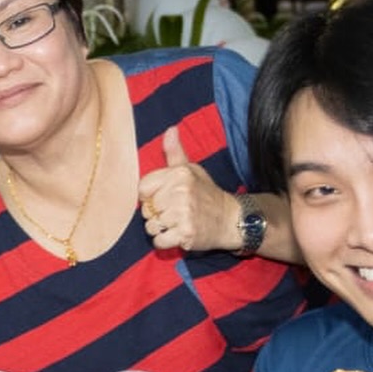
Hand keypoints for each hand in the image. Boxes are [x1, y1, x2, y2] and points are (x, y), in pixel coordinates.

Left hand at [137, 126, 240, 253]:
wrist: (230, 219)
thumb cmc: (206, 193)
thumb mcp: (191, 169)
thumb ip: (175, 152)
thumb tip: (170, 130)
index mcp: (178, 174)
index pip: (142, 188)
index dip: (150, 196)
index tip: (163, 198)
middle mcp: (180, 192)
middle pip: (146, 209)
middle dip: (155, 214)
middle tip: (173, 213)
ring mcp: (183, 214)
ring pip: (151, 226)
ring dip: (160, 229)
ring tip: (176, 223)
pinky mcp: (186, 233)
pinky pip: (159, 241)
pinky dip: (165, 242)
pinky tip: (178, 234)